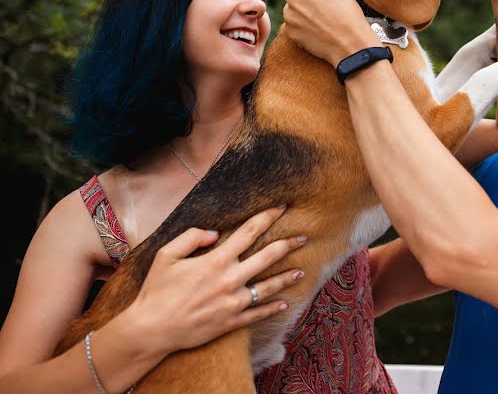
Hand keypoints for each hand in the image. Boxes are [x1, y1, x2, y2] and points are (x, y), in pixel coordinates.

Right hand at [127, 206, 307, 354]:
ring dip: (287, 278)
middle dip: (288, 244)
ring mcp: (233, 302)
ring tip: (301, 272)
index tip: (282, 207)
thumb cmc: (156, 290)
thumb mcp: (167, 255)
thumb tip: (216, 233)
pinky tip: (285, 303)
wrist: (151, 330)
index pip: (250, 231)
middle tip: (304, 237)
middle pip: (268, 256)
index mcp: (216, 260)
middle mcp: (230, 279)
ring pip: (268, 287)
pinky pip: (258, 314)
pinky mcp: (231, 322)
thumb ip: (191, 237)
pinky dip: (273, 308)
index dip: (268, 216)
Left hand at [274, 0, 379, 66]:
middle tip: (319, 6)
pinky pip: (292, 25)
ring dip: (301, 13)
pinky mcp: (290, 32)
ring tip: (320, 20)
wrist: (349, 43)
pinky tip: (317, 31)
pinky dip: (302, 27)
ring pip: (291, 9)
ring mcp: (290, 16)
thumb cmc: (348, 13)